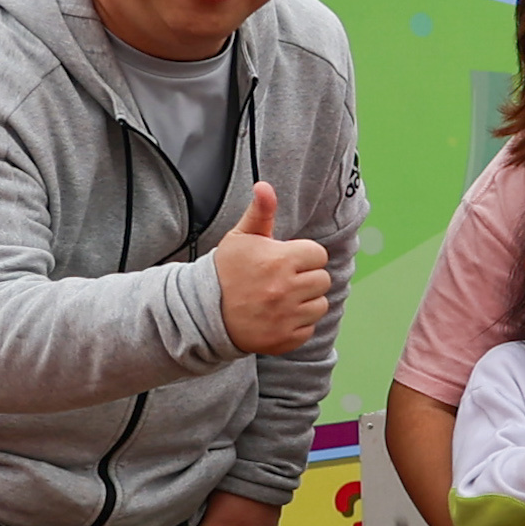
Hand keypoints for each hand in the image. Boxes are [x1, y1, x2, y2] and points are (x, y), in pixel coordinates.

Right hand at [210, 181, 331, 357]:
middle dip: (305, 278)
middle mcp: (285, 289)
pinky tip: (276, 317)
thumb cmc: (226, 271)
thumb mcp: (240, 238)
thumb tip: (265, 186)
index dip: (303, 256)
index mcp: (279, 260)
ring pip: (320, 305)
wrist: (202, 312)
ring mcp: (286, 316)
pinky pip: (309, 328)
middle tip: (280, 280)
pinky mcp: (285, 339)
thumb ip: (260, 212)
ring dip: (305, 302)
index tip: (285, 260)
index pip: (318, 255)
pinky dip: (296, 324)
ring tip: (279, 298)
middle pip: (322, 280)